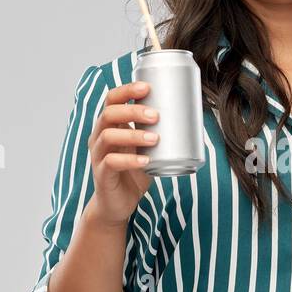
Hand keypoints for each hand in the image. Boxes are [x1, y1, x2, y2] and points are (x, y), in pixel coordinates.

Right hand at [83, 79, 157, 228]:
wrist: (118, 204)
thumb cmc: (134, 171)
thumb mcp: (147, 148)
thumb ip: (159, 133)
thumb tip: (193, 119)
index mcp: (111, 125)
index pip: (112, 99)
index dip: (126, 90)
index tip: (147, 87)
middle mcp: (100, 136)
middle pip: (109, 113)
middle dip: (133, 111)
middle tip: (156, 115)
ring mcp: (98, 155)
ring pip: (108, 136)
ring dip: (133, 134)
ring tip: (154, 138)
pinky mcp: (102, 174)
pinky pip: (111, 163)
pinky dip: (130, 160)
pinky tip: (145, 160)